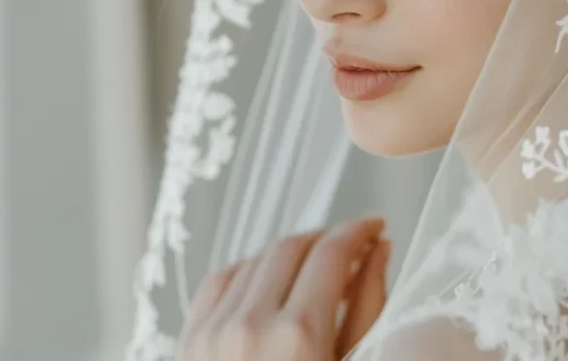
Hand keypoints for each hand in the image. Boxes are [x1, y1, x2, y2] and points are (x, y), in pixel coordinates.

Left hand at [177, 216, 389, 360]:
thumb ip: (368, 306)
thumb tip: (379, 250)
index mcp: (299, 336)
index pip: (332, 252)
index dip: (359, 230)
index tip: (376, 226)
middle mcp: (250, 326)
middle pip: (293, 246)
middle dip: (327, 237)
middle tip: (353, 244)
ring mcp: (211, 332)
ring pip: (256, 258)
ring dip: (291, 253)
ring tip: (317, 267)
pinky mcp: (188, 342)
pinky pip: (220, 280)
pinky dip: (251, 270)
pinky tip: (273, 281)